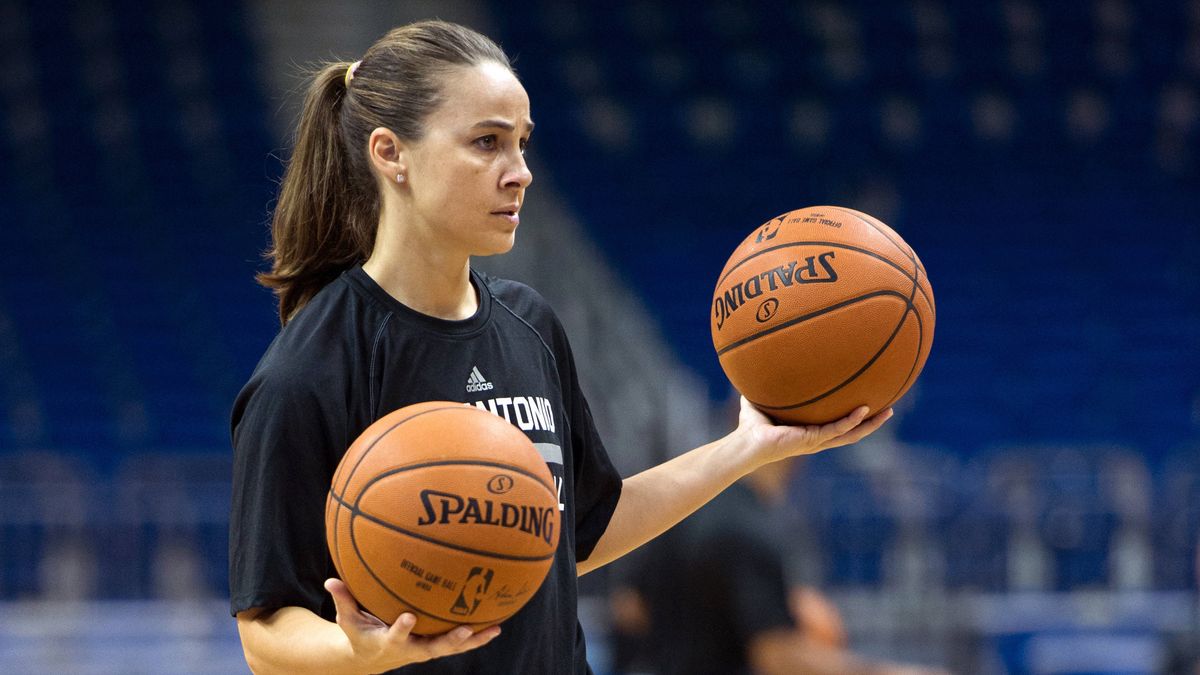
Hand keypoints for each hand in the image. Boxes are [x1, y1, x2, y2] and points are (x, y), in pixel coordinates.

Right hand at [325, 578, 499, 671]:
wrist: (372, 658)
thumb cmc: (361, 633)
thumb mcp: (348, 620)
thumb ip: (343, 599)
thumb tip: (331, 579)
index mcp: (389, 641)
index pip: (396, 635)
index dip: (402, 627)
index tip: (409, 616)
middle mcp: (412, 648)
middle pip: (433, 647)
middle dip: (449, 640)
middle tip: (464, 630)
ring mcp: (427, 649)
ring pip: (453, 647)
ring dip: (473, 640)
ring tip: (493, 630)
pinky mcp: (437, 646)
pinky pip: (460, 642)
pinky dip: (477, 635)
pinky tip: (497, 624)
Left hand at [736, 397, 893, 466]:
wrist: (746, 442)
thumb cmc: (752, 426)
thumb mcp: (765, 399)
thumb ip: (770, 384)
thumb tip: (765, 360)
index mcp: (811, 432)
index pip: (839, 426)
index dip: (856, 418)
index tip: (870, 403)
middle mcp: (817, 438)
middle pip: (853, 432)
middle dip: (872, 422)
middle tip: (890, 408)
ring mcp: (816, 441)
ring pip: (851, 434)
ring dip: (870, 424)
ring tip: (887, 411)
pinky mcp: (811, 441)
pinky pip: (836, 430)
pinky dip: (850, 421)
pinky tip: (864, 411)